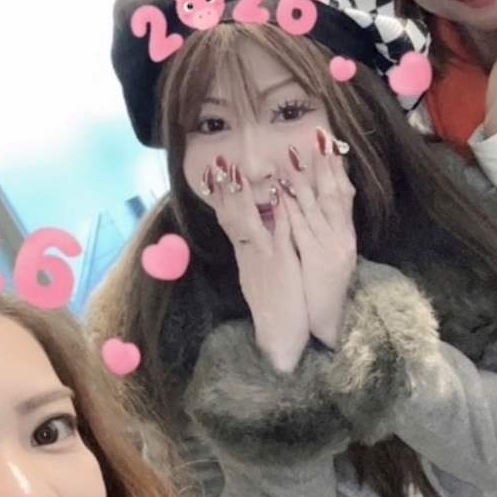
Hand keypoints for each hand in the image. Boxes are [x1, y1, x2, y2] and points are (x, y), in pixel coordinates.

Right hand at [206, 157, 309, 372]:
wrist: (279, 333)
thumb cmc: (273, 306)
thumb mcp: (258, 276)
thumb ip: (254, 253)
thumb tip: (250, 235)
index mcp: (245, 255)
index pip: (228, 220)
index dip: (221, 197)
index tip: (215, 175)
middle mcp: (250, 253)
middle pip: (232, 216)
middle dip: (226, 189)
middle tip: (219, 163)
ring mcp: (264, 257)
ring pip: (249, 221)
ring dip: (244, 195)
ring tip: (237, 171)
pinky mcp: (281, 263)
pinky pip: (278, 233)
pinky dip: (276, 213)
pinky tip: (276, 196)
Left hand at [279, 129, 356, 348]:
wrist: (325, 322)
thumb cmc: (323, 290)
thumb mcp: (328, 258)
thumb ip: (323, 232)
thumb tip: (320, 207)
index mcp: (344, 237)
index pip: (344, 195)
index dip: (338, 169)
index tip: (330, 144)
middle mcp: (341, 239)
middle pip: (334, 195)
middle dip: (326, 165)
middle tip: (319, 137)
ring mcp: (328, 248)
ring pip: (315, 208)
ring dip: (304, 180)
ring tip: (294, 155)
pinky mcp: (311, 259)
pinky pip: (299, 229)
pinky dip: (290, 208)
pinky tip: (281, 192)